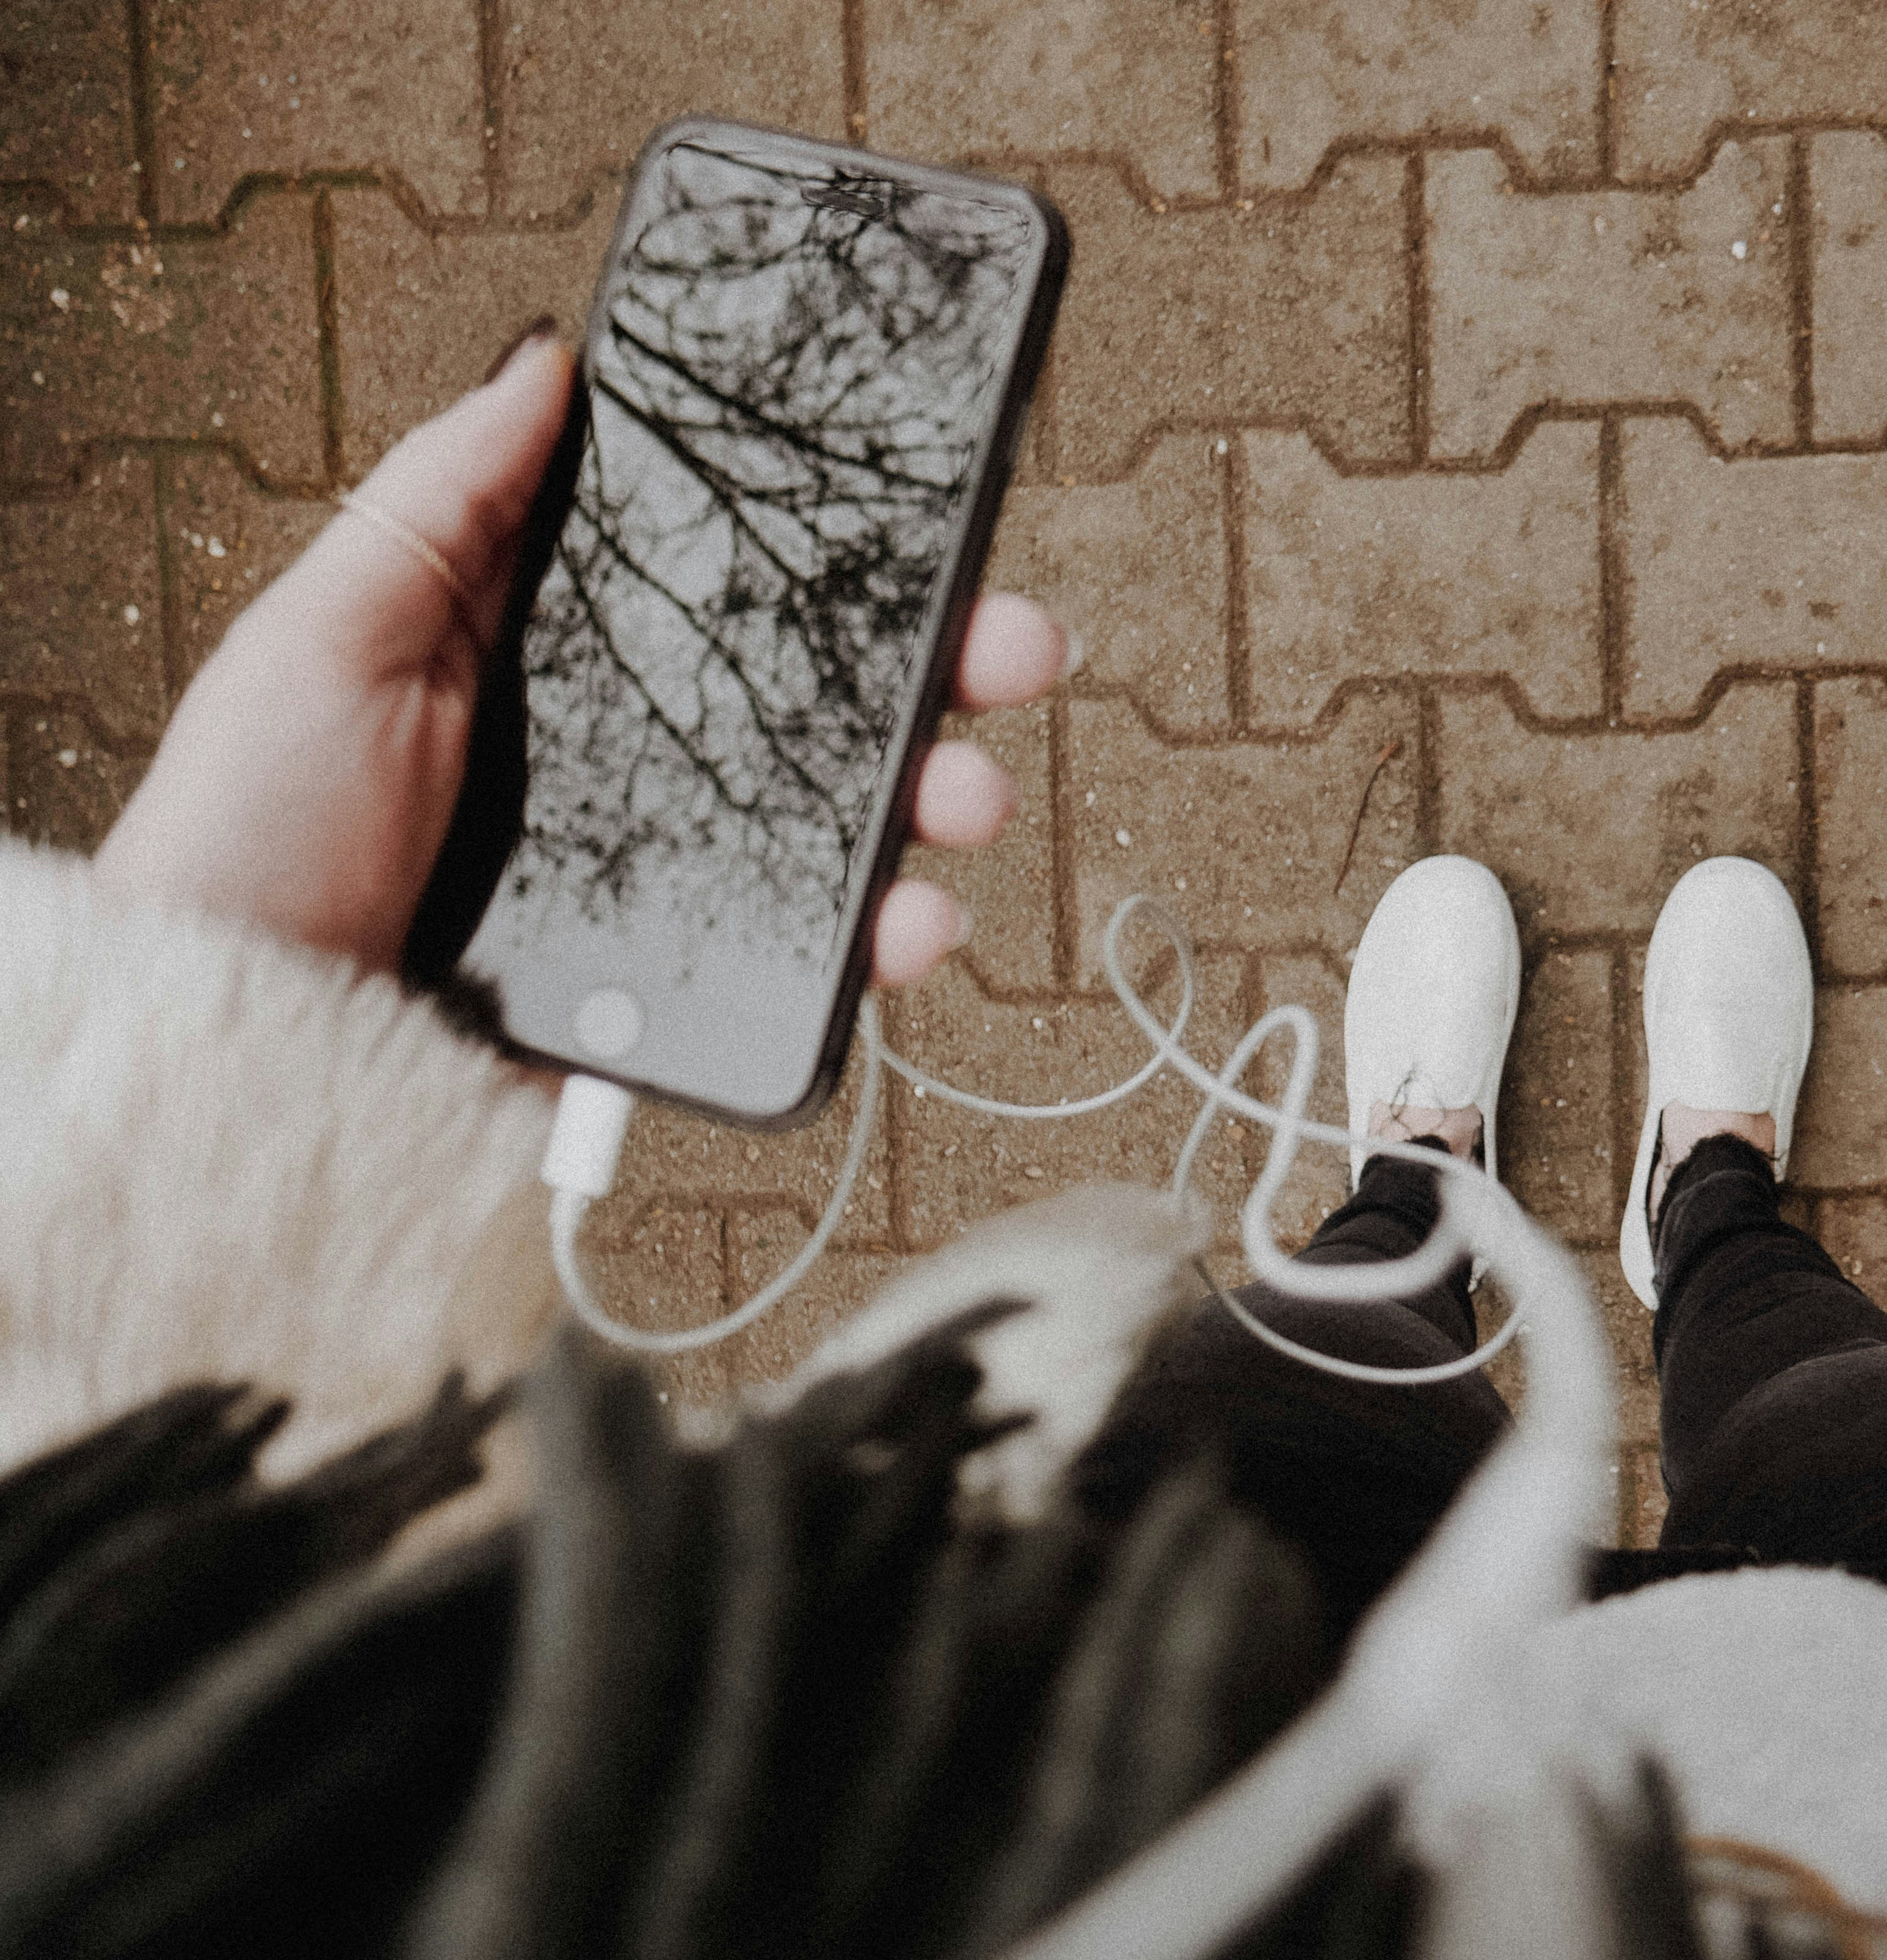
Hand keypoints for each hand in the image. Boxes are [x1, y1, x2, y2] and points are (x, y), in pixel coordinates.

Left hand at [93, 325, 1061, 985]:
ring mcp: (674, 879)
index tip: (933, 521)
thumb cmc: (253, 832)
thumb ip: (448, 500)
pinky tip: (910, 923)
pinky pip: (817, 963)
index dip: (841, 558)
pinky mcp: (690, 993)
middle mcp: (642, 766)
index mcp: (567, 665)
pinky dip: (888, 943)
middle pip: (827, 703)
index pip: (733, 589)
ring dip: (942, 802)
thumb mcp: (328, 631)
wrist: (242, 1040)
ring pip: (850, 831)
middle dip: (946, 671)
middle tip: (1013, 648)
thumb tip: (547, 361)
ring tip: (969, 801)